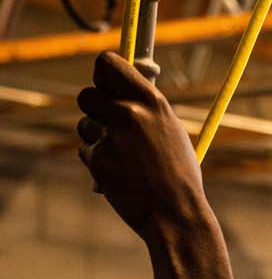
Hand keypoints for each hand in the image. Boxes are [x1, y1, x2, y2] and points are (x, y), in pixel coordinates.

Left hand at [77, 52, 208, 239]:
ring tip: (122, 158)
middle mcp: (130, 114)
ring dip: (96, 138)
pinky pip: (86, 151)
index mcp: (152, 102)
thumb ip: (147, 109)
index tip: (104, 83)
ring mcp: (111, 136)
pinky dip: (98, 162)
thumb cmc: (178, 176)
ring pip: (85, 125)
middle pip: (87, 95)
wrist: (175, 215)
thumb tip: (123, 90)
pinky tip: (119, 175)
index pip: (108, 63)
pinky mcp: (98, 159)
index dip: (101, 73)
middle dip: (93, 108)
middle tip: (106, 123)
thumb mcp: (172, 132)